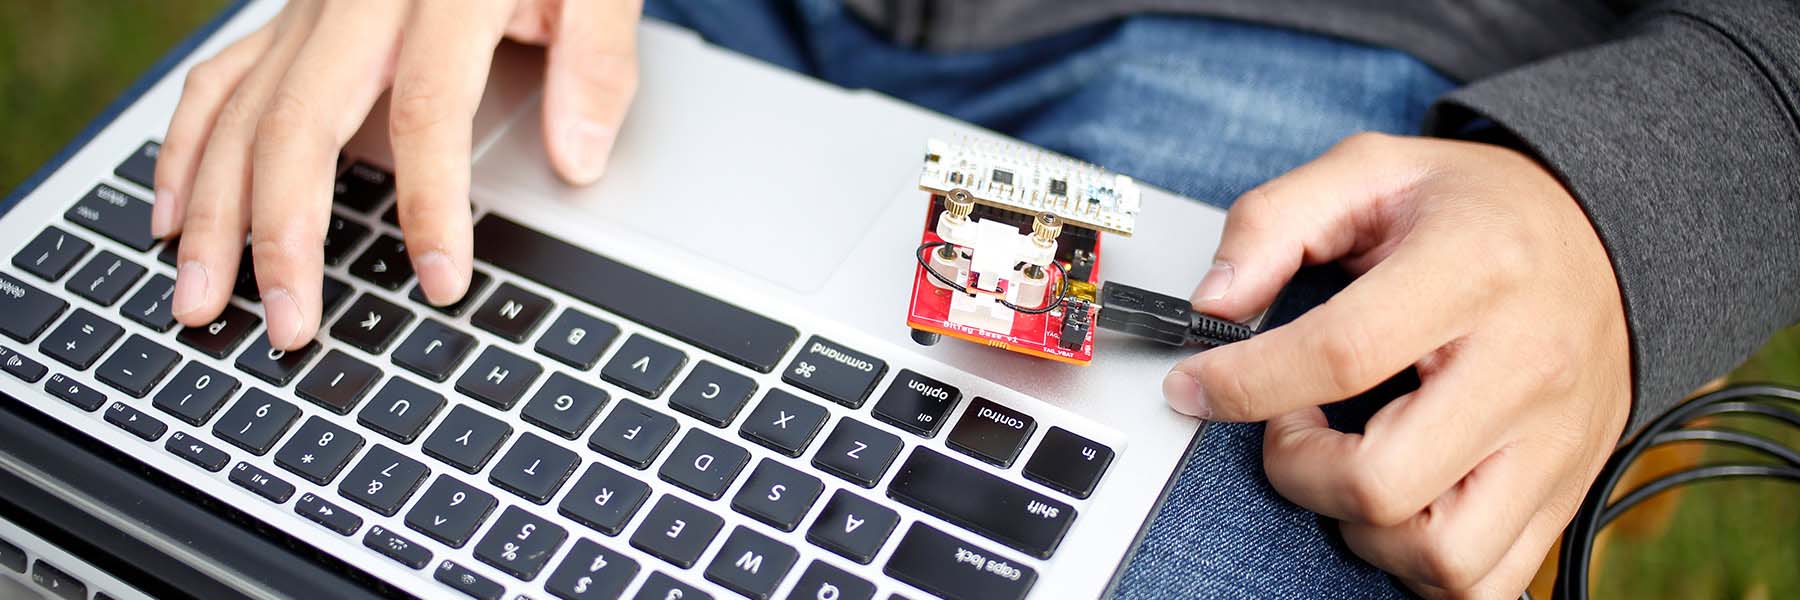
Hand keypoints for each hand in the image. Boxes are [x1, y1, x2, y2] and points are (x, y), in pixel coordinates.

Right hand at [154, 0, 641, 349]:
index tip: (441, 281)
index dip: (431, 204)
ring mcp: (310, 9)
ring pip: (238, 112)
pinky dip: (185, 149)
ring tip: (202, 300)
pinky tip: (171, 215)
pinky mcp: (288, 18)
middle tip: (291, 326)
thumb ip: (596, 64)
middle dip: (286, 236)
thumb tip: (578, 160)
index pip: (428, 112)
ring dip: (214, 212)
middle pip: (301, 124)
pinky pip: (217, 81)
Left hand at [1163, 133, 1631, 597]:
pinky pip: (1487, 583)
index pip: (1341, 353)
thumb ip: (1275, 221)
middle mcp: (1525, 366)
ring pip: (1442, 556)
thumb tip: (1213, 301)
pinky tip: (1396, 509)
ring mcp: (1554, 441)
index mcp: (1474, 270)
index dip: (1243, 382)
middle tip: (1289, 426)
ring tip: (1346, 467)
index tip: (1195, 385)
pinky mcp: (1567, 489)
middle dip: (1299, 471)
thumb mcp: (1372, 172)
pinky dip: (1422, 566)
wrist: (1608, 237)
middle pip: (1384, 482)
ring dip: (1362, 530)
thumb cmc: (1481, 213)